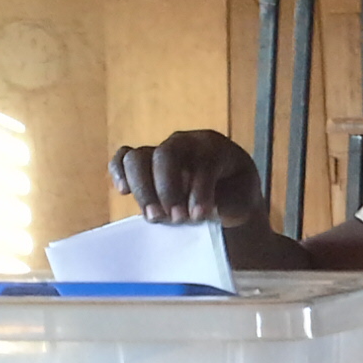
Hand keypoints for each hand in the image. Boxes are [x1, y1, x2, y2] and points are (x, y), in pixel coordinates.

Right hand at [107, 129, 264, 224]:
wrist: (227, 193)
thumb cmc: (236, 195)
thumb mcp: (244, 201)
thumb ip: (230, 205)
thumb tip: (209, 210)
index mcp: (215, 148)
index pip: (202, 162)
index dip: (199, 191)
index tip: (198, 217)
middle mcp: (185, 143)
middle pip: (166, 155)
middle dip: (167, 189)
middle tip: (174, 219)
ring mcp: (161, 150)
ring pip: (138, 157)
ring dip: (142, 189)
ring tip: (154, 217)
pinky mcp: (144, 163)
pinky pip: (123, 158)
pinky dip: (118, 173)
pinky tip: (124, 192)